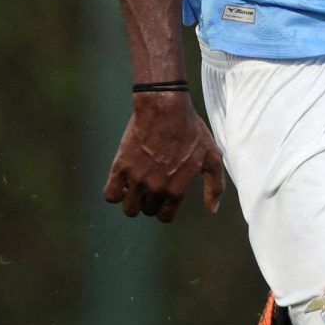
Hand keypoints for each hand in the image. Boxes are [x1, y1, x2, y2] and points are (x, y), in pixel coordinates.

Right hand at [103, 92, 225, 222]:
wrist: (165, 107)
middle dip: (149, 202)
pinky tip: (122, 182)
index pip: (165, 216)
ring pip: (129, 208)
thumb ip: (215, 186)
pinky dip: (114, 193)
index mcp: (177, 189)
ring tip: (136, 186)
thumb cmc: (191, 130)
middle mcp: (156, 188)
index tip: (163, 198)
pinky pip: (110, 195)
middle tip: (152, 185)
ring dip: (132, 201)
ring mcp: (137, 179)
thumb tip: (212, 210)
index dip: (164, 209)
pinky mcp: (121, 167)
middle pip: (147, 211)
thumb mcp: (212, 157)